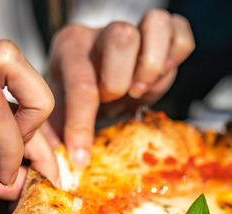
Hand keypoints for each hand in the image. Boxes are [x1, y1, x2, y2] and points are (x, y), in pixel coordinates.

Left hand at [46, 9, 194, 164]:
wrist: (101, 82)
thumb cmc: (80, 100)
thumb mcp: (58, 117)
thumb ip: (52, 139)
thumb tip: (55, 173)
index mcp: (70, 48)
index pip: (80, 83)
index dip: (82, 125)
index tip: (82, 158)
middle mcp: (102, 32)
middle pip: (121, 37)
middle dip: (122, 79)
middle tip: (118, 100)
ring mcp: (134, 28)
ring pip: (156, 23)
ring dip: (154, 63)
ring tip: (142, 88)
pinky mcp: (162, 31)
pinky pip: (179, 29)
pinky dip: (177, 53)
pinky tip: (162, 74)